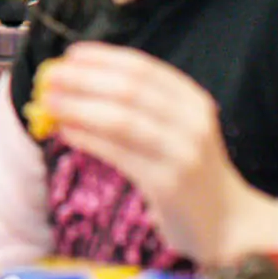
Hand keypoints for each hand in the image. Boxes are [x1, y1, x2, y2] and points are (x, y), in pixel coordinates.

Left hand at [36, 44, 277, 261]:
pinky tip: (67, 131)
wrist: (228, 224)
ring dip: (78, 107)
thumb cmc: (188, 169)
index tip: (71, 54)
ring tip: (48, 102)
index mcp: (193, 100)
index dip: (103, 58)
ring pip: (121, 120)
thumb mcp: (175, 128)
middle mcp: (192, 122)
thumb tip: (73, 83)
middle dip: (83, 79)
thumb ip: (136, 105)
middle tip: (49, 76)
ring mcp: (183, 153)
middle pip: (129, 89)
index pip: (143, 67)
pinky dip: (88, 138)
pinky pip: (119, 154)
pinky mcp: (169, 184)